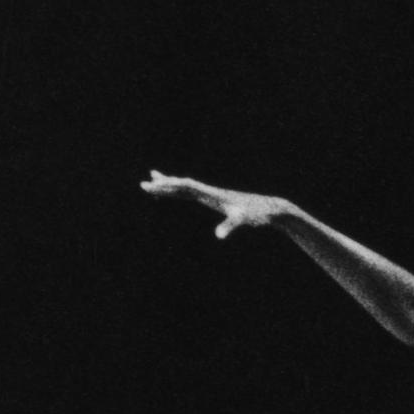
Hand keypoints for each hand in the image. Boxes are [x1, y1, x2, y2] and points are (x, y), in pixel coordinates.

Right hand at [141, 174, 290, 238]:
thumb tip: (218, 236)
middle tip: (144, 184)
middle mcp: (211, 192)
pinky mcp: (216, 200)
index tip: (153, 186)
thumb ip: (229, 226)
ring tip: (154, 177)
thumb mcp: (242, 221)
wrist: (270, 208)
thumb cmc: (256, 214)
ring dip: (170, 183)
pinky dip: (182, 191)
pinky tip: (178, 191)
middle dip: (163, 185)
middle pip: (183, 185)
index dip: (169, 186)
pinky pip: (195, 194)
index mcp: (212, 194)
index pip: (186, 186)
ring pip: (187, 187)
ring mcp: (213, 195)